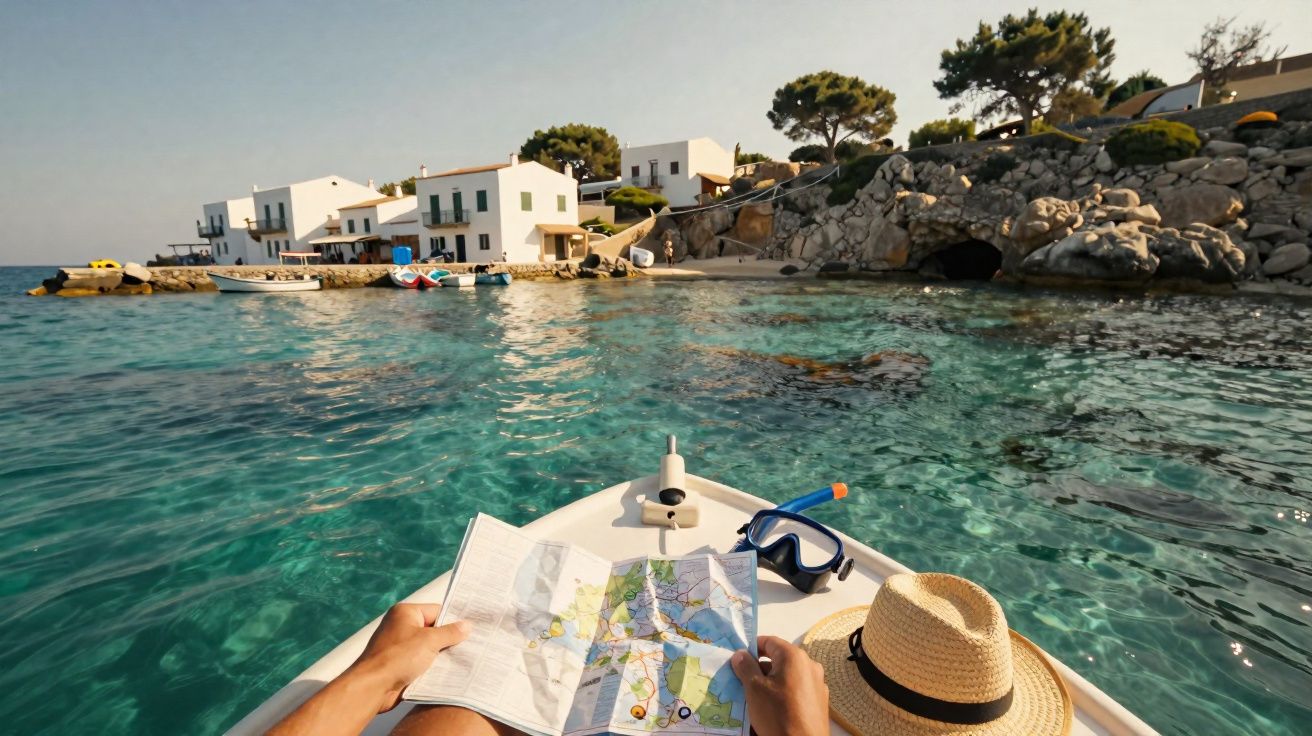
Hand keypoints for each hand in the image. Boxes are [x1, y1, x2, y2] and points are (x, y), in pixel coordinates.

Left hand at [349, 603, 470, 712]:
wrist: (373, 687)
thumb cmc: (397, 657)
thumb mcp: (430, 641)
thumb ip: (450, 633)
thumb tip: (466, 626)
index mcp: (406, 613)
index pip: (436, 611)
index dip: (454, 620)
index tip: (471, 629)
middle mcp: (401, 626)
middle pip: (433, 629)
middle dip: (449, 639)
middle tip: (470, 645)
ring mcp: (400, 646)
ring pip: (429, 648)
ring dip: (441, 655)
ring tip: (461, 659)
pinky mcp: (400, 664)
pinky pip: (422, 662)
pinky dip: (432, 667)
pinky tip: (446, 672)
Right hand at [731, 636, 829, 735]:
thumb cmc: (777, 713)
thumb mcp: (754, 689)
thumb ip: (745, 666)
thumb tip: (741, 654)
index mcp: (795, 656)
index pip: (769, 641)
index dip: (751, 648)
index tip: (738, 659)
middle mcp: (810, 665)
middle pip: (779, 659)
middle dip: (759, 667)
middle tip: (743, 680)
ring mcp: (817, 683)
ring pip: (788, 675)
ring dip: (771, 681)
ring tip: (756, 696)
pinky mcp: (819, 700)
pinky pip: (797, 689)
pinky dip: (783, 692)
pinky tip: (773, 707)